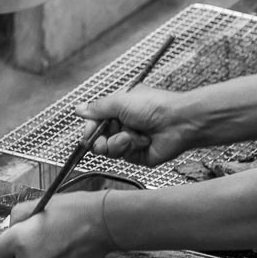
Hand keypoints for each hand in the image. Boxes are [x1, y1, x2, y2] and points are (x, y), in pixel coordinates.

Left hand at [0, 191, 114, 257]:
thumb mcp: (36, 205)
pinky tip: (61, 250)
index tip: (7, 241)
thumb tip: (9, 229)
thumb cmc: (71, 210)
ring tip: (49, 242)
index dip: (0, 247)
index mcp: (19, 242)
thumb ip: (16, 219)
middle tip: (23, 245)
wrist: (104, 224)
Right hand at [77, 87, 200, 165]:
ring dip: (117, 143)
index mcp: (119, 108)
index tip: (88, 132)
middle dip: (100, 140)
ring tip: (129, 136)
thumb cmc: (154, 105)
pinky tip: (141, 140)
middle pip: (99, 138)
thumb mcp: (120, 101)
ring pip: (109, 149)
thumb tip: (78, 108)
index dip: (89, 128)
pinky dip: (130, 148)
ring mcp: (130, 140)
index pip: (95, 121)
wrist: (178, 122)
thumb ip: (97, 108)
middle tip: (102, 141)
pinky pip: (124, 156)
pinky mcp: (138, 154)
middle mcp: (123, 124)